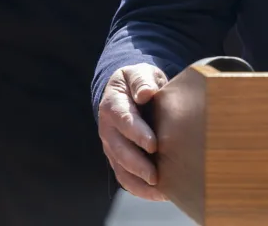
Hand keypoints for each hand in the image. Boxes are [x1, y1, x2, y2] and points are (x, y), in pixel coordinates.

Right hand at [98, 63, 168, 200]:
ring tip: (159, 190)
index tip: (153, 145)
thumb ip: (142, 80)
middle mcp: (108, 128)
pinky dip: (138, 188)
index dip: (136, 133)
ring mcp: (111, 145)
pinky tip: (156, 194)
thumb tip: (146, 93)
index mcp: (113, 104)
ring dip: (138, 181)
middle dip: (137, 164)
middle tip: (156, 175)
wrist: (129, 91)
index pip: (123, 120)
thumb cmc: (138, 81)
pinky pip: (124, 177)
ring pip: (120, 167)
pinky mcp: (118, 158)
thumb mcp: (140, 72)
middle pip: (120, 149)